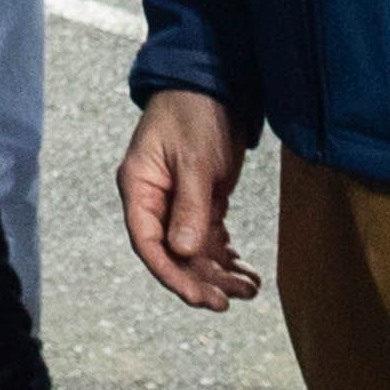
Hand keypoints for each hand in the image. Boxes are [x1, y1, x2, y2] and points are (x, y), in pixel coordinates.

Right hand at [121, 89, 258, 308]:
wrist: (212, 88)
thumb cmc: (193, 115)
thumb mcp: (194, 162)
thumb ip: (189, 207)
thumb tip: (182, 252)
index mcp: (139, 187)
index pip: (147, 241)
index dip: (170, 274)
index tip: (199, 297)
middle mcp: (154, 200)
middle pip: (172, 253)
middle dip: (199, 280)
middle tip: (227, 302)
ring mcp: (177, 202)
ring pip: (193, 251)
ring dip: (218, 273)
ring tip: (249, 288)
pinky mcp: (200, 202)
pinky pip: (209, 239)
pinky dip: (226, 257)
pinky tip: (245, 271)